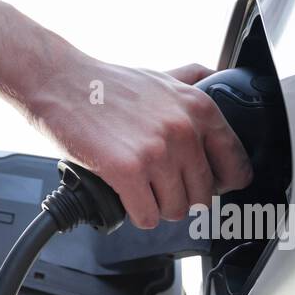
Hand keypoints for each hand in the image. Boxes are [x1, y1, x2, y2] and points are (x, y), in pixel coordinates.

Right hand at [27, 56, 253, 229]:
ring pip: (176, 211)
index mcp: (199, 108)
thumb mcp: (161, 77)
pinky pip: (147, 217)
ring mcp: (157, 152)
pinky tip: (125, 195)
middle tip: (158, 185)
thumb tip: (218, 78)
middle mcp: (184, 130)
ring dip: (157, 207)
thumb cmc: (105, 84)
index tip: (206, 185)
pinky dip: (136, 213)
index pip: (236, 167)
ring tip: (139, 188)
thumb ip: (194, 82)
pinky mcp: (128, 171)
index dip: (220, 183)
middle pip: (203, 196)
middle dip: (180, 197)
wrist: (59, 83)